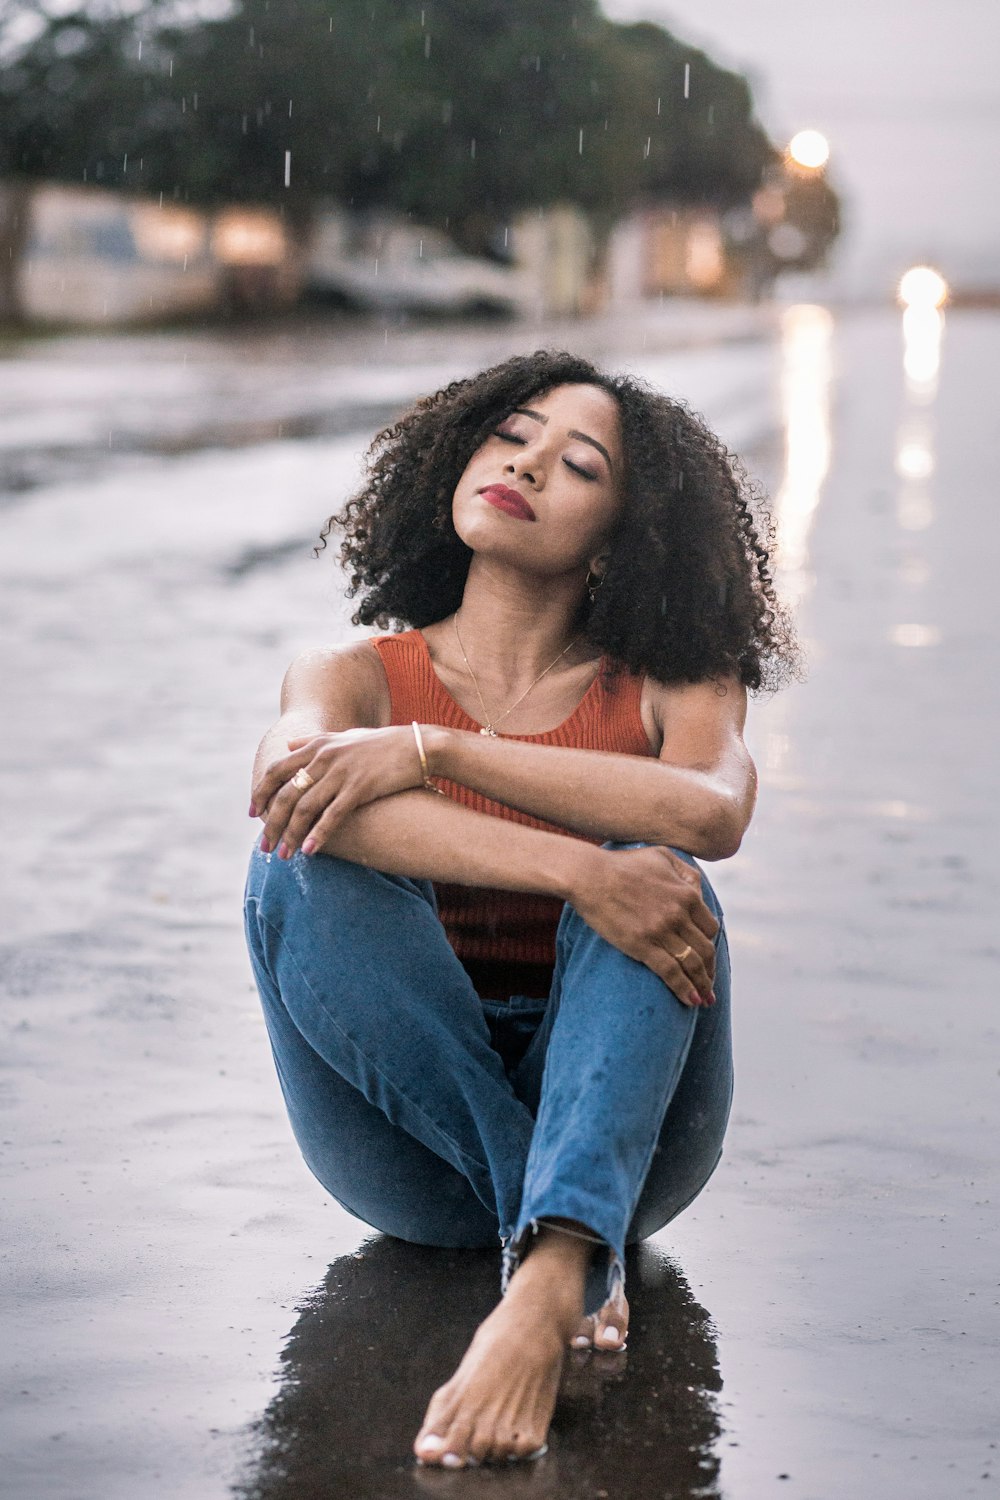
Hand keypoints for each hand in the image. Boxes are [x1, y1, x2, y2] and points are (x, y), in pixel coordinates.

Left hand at [250, 727, 423, 856]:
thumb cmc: (383, 744)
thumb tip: (288, 743)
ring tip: (285, 856)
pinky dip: (318, 835)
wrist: (419, 746)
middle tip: (265, 846)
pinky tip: (310, 851)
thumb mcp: (344, 736)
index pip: (276, 771)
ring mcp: (341, 773)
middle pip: (286, 794)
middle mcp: (324, 758)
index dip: (261, 793)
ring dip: (291, 835)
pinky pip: (332, 816)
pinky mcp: (359, 788)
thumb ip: (314, 740)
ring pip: (304, 808)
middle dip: (272, 824)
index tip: (254, 814)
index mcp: (317, 746)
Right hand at [567, 846, 719, 1006]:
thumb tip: (699, 890)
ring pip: (692, 964)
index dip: (711, 945)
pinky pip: (671, 973)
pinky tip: (690, 1000)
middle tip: (709, 984)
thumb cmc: (623, 864)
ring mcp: (661, 931)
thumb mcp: (662, 856)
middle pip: (705, 949)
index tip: (707, 957)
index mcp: (687, 894)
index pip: (710, 928)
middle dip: (710, 970)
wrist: (590, 875)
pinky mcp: (642, 945)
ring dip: (702, 985)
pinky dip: (684, 989)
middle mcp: (679, 914)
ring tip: (704, 999)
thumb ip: (686, 872)